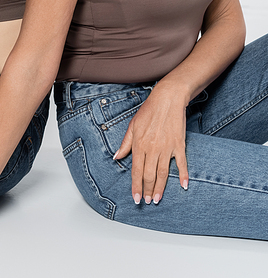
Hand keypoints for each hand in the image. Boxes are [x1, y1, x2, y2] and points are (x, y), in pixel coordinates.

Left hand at [113, 85, 188, 204]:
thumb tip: (117, 157)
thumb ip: (125, 143)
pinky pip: (181, 163)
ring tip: (157, 199)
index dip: (135, 186)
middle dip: (147, 190)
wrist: (167, 99)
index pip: (136, 170)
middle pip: (149, 175)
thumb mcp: (133, 125)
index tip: (135, 198)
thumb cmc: (149, 111)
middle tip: (147, 202)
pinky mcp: (179, 144)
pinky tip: (183, 186)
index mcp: (139, 144)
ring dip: (160, 188)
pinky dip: (183, 175)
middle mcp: (152, 148)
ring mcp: (167, 147)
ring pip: (163, 173)